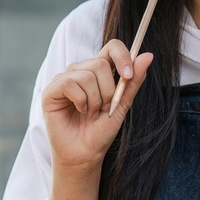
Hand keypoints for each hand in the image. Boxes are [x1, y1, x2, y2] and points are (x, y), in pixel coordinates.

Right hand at [42, 40, 153, 172]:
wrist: (86, 152)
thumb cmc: (101, 130)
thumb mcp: (122, 104)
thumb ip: (133, 81)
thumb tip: (148, 56)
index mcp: (99, 71)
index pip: (111, 47)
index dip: (122, 56)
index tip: (128, 76)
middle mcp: (80, 71)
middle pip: (100, 64)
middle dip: (108, 91)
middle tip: (103, 108)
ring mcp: (64, 79)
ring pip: (87, 75)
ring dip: (94, 100)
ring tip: (90, 113)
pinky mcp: (51, 90)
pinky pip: (69, 83)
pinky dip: (80, 101)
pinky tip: (79, 111)